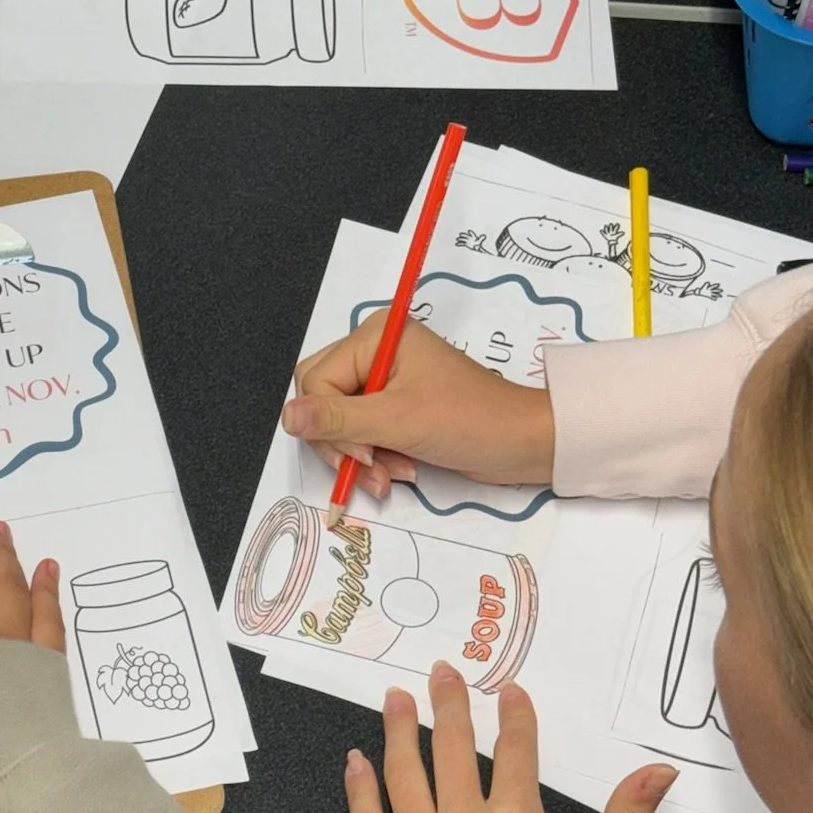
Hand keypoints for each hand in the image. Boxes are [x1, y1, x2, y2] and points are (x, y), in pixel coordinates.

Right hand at [282, 314, 554, 499]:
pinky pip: (363, 431)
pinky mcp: (397, 404)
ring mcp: (386, 378)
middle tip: (370, 468)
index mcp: (375, 336)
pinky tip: (398, 471)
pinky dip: (375, 456)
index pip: (316, 381)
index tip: (363, 453)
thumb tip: (287, 417)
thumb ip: (337, 420)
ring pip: (340, 421)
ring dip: (361, 456)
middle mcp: (376, 350)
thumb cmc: (471, 421)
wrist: (525, 443)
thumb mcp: (398, 421)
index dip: (329, 423)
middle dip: (343, 442)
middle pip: (322, 399)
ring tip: (389, 476)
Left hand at [345, 668, 675, 812]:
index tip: (508, 690)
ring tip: (395, 699)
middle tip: (440, 672)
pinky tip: (356, 762)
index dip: (514, 717)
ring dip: (399, 733)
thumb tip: (660, 767)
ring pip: (405, 780)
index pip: (516, 754)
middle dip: (448, 706)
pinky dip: (359, 794)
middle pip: (453, 752)